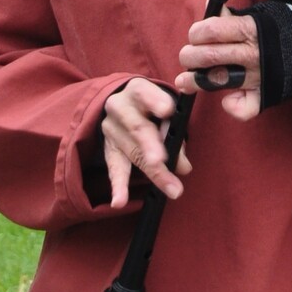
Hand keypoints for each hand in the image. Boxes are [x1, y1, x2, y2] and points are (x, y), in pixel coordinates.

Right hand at [101, 78, 192, 206]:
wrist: (122, 103)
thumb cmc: (153, 105)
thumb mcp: (164, 106)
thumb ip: (175, 130)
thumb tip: (183, 167)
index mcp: (137, 89)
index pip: (145, 94)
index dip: (156, 102)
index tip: (168, 111)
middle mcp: (119, 107)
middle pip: (138, 128)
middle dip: (152, 146)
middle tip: (164, 161)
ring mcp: (111, 129)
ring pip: (133, 152)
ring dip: (154, 173)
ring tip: (172, 189)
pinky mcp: (108, 149)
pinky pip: (115, 168)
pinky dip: (119, 186)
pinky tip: (119, 202)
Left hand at [176, 12, 261, 121]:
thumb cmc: (283, 29)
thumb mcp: (260, 14)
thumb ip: (232, 15)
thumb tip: (209, 6)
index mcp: (249, 29)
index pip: (211, 30)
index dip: (196, 33)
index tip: (195, 35)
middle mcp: (251, 53)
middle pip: (208, 55)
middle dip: (189, 57)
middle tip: (189, 57)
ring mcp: (257, 76)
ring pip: (218, 80)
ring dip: (196, 82)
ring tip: (184, 82)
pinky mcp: (265, 95)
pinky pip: (246, 108)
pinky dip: (234, 107)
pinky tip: (226, 100)